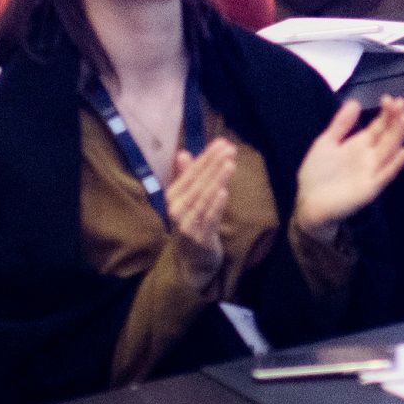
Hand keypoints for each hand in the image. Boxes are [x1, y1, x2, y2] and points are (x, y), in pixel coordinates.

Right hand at [159, 139, 240, 288]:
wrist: (192, 260)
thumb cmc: (193, 224)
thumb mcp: (189, 200)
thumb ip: (187, 177)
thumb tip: (183, 153)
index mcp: (173, 197)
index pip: (190, 173)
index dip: (206, 157)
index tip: (221, 143)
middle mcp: (176, 209)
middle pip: (197, 183)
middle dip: (214, 165)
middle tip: (229, 149)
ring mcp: (186, 224)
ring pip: (204, 198)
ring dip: (217, 180)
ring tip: (229, 164)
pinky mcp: (198, 238)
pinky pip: (208, 218)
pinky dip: (215, 205)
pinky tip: (224, 191)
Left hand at [293, 97, 403, 236]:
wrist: (309, 202)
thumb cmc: (317, 174)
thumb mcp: (326, 143)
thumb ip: (341, 125)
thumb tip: (355, 102)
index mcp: (360, 144)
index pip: (379, 126)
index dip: (386, 113)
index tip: (390, 98)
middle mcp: (370, 156)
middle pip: (388, 135)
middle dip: (396, 120)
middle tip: (402, 103)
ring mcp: (372, 172)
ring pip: (390, 151)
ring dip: (399, 135)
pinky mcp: (370, 188)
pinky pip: (385, 175)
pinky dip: (395, 165)